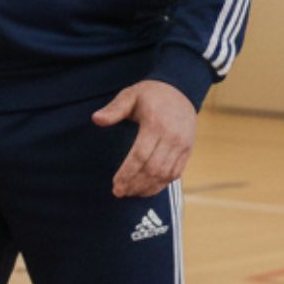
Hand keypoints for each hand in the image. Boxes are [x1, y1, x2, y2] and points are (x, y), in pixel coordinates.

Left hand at [92, 81, 196, 197]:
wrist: (180, 90)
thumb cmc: (150, 94)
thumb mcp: (130, 95)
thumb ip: (114, 109)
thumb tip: (96, 119)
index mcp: (156, 124)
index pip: (140, 156)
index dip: (127, 173)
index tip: (115, 185)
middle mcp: (172, 137)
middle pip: (153, 169)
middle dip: (135, 184)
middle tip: (119, 192)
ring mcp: (182, 145)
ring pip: (165, 174)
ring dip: (147, 188)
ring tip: (130, 193)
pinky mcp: (188, 150)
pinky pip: (176, 173)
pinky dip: (161, 184)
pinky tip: (146, 189)